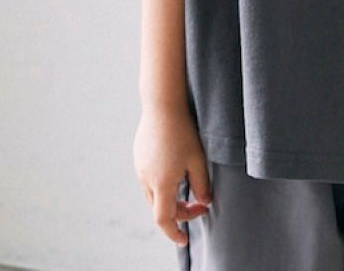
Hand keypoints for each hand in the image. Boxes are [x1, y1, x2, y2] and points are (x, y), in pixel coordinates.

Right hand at [134, 109, 213, 247]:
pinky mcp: (138, 158)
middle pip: (159, 208)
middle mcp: (146, 179)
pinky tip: (175, 170)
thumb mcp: (198, 160)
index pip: (164, 220)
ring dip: (169, 199)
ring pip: (153, 195)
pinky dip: (162, 184)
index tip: (185, 239)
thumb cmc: (183, 131)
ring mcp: (140, 168)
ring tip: (188, 186)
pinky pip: (148, 179)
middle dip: (179, 213)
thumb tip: (205, 202)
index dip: (174, 232)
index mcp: (162, 183)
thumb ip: (202, 184)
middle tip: (199, 205)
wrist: (162, 105)